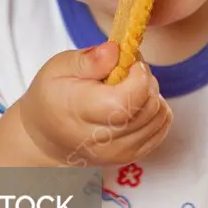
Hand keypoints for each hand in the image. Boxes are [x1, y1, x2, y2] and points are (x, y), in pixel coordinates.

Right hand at [18, 41, 172, 166]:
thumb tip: (115, 51)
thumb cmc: (53, 96)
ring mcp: (119, 152)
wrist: (46, 137)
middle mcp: (103, 140)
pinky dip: (155, 109)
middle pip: (149, 106)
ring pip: (160, 116)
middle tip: (126, 69)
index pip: (129, 99)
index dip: (138, 74)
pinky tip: (135, 101)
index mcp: (82, 113)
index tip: (127, 61)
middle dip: (145, 79)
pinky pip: (161, 127)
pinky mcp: (131, 156)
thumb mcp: (59, 67)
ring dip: (152, 93)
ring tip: (127, 86)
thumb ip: (89, 59)